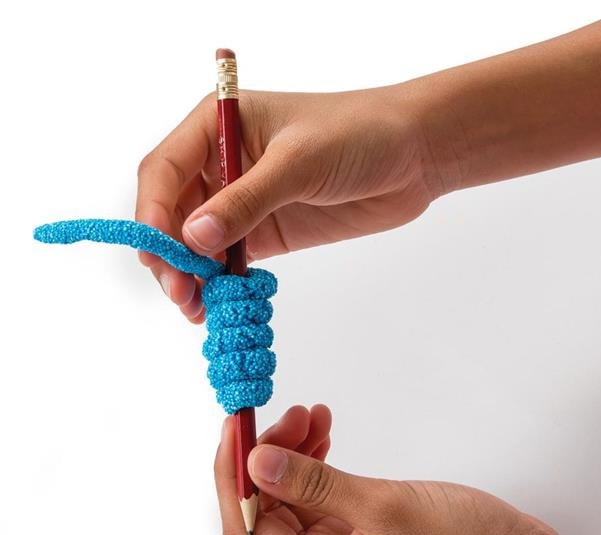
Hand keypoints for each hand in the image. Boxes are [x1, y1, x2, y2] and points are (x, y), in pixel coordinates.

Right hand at [136, 86, 437, 321]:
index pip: (164, 170)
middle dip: (169, 253)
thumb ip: (246, 201)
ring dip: (190, 275)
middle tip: (180, 292)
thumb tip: (193, 238)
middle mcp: (223, 163)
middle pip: (173, 212)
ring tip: (195, 307)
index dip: (152, 213)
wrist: (413, 156)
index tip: (159, 252)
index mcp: (218, 125)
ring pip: (197, 242)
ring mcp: (244, 201)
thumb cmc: (358, 134)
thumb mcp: (298, 162)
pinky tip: (217, 304)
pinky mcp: (268, 231)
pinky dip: (219, 283)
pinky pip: (230, 260)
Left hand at [214, 405, 582, 534]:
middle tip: (291, 412)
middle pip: (268, 508)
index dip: (233, 473)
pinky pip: (324, 496)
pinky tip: (326, 437)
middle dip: (270, 454)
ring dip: (295, 454)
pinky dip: (319, 464)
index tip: (236, 425)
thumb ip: (316, 485)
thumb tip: (256, 463)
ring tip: (313, 416)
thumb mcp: (386, 507)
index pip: (247, 524)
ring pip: (296, 498)